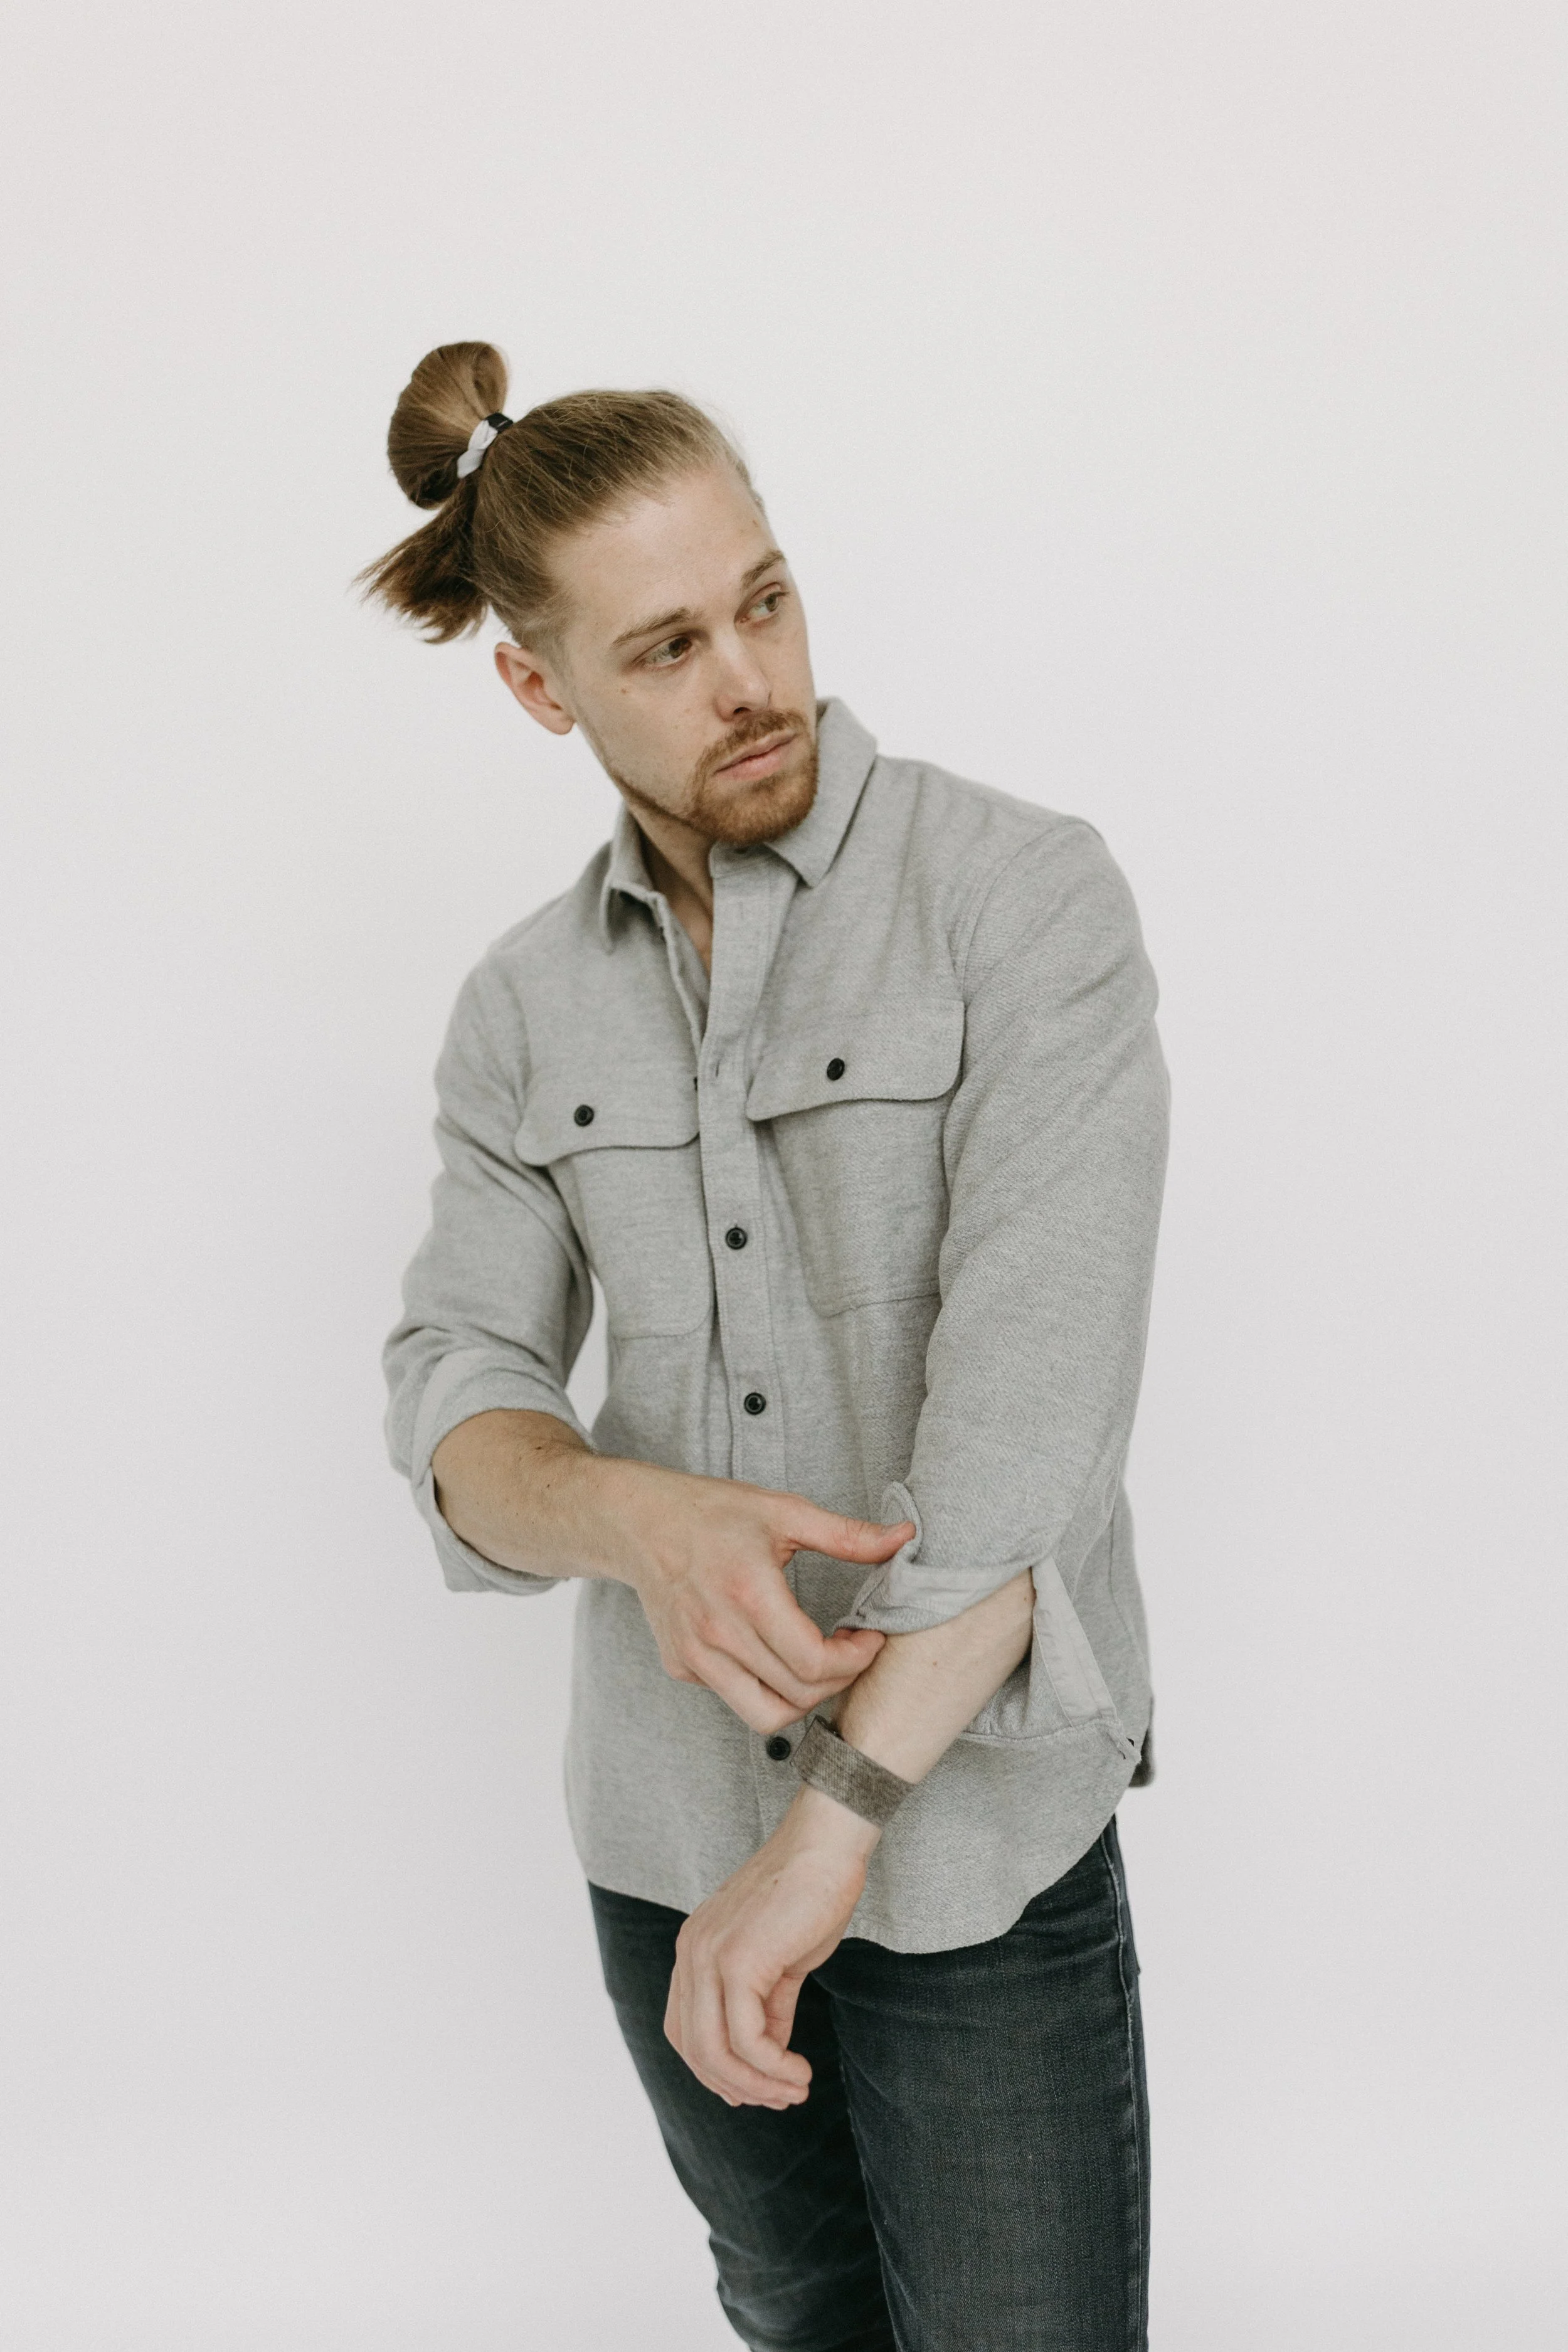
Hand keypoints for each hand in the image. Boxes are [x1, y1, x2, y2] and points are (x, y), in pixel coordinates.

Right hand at [612, 1465, 910, 1733]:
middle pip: (798, 1693)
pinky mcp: (681, 1667)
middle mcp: (717, 1633)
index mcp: (748, 1593)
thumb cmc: (712, 1511)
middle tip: (853, 1650)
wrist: (638, 1522)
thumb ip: (847, 1535)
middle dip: (840, 1678)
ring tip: (819, 1665)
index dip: (855, 1660)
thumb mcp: (783, 1512)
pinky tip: (772, 1652)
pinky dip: (764, 1687)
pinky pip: (735, 1698)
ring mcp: (695, 1656)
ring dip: (804, 1699)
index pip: (813, 1662)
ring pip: (766, 1716)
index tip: (869, 1638)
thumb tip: (905, 1538)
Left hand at [665, 1787, 877, 2107]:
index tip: (757, 2089)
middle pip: (694, 2048)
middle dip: (738, 2086)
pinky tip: (800, 2071)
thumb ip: (767, 2007)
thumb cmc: (809, 1895)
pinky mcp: (738, 1961)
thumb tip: (769, 2059)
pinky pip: (747, 2038)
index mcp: (694, 1949)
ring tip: (797, 2091)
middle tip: (782, 2099)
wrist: (828, 1848)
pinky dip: (773, 2066)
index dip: (714, 2070)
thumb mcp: (780, 1961)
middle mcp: (691, 1952)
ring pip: (716, 2051)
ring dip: (758, 2084)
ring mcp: (709, 1956)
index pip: (684, 2029)